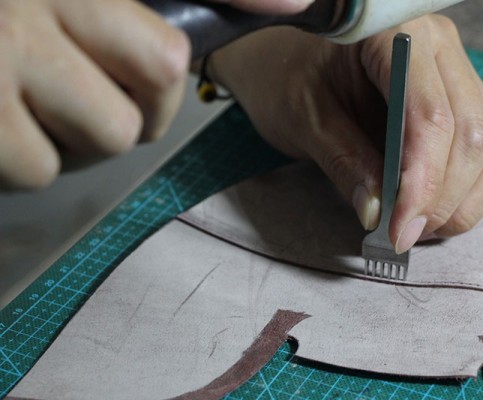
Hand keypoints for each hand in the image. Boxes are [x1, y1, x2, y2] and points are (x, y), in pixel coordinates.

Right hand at [0, 0, 313, 190]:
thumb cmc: (31, 3)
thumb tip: (295, 4)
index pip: (163, 60)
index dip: (162, 83)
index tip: (144, 77)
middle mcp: (27, 19)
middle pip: (131, 121)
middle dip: (121, 118)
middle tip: (81, 88)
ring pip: (85, 149)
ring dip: (73, 138)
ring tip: (34, 96)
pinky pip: (30, 169)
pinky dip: (24, 157)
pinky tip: (2, 117)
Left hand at [209, 15, 482, 252]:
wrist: (293, 62)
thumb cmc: (292, 79)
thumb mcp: (306, 120)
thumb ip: (344, 162)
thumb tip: (379, 214)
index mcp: (397, 37)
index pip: (432, 117)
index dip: (424, 182)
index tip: (399, 230)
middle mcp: (441, 49)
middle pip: (473, 136)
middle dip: (443, 200)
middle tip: (402, 237)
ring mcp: (460, 73)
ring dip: (464, 200)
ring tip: (417, 227)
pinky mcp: (468, 101)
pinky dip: (473, 190)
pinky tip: (437, 209)